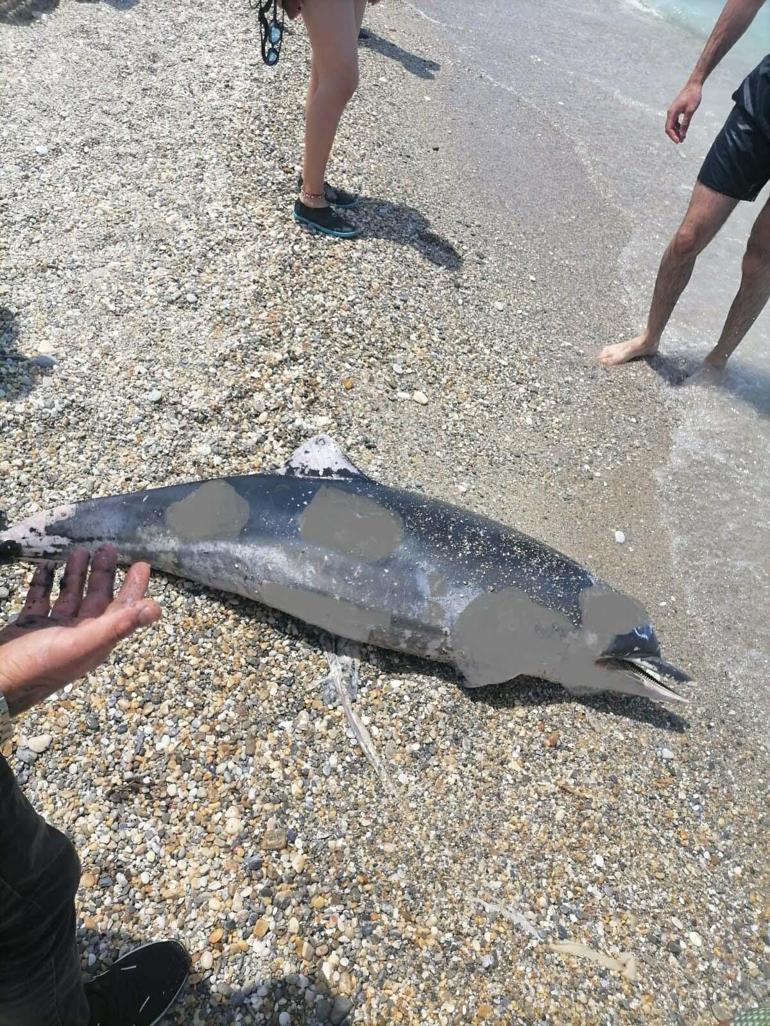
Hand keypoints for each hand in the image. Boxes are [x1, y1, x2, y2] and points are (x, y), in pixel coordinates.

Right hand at [0, 546, 160, 716]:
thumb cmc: (37, 667)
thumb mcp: (81, 644)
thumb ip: (116, 626)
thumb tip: (155, 609)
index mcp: (95, 640)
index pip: (122, 609)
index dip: (134, 588)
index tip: (142, 564)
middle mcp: (77, 635)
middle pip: (96, 600)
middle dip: (103, 574)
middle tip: (108, 548)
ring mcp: (51, 632)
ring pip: (68, 597)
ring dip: (75, 575)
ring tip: (79, 551)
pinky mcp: (27, 627)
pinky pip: (39, 600)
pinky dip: (43, 583)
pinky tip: (45, 566)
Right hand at [665, 80, 701, 142]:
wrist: (694, 85)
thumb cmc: (693, 96)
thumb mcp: (690, 111)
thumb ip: (685, 123)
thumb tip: (682, 134)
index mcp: (672, 113)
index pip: (669, 128)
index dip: (673, 136)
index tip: (679, 141)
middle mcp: (670, 112)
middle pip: (669, 128)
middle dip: (674, 135)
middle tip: (682, 141)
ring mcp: (673, 111)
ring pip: (672, 125)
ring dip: (677, 132)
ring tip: (684, 137)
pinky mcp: (677, 110)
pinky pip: (675, 121)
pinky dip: (679, 127)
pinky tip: (684, 130)